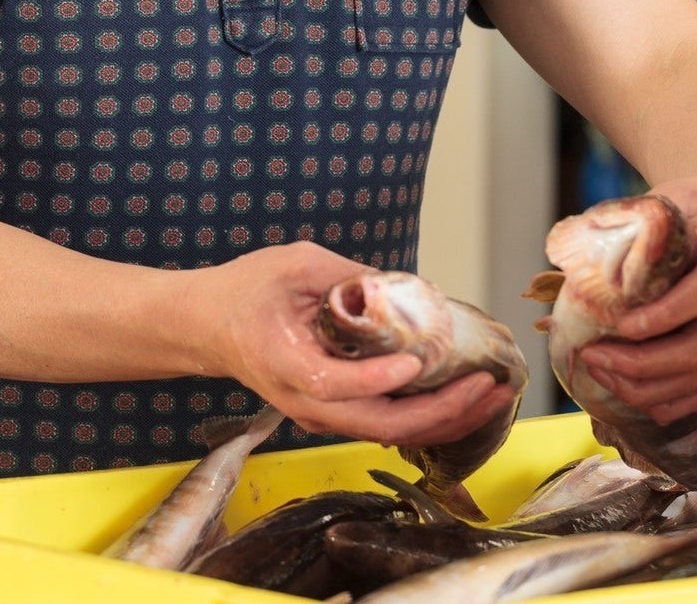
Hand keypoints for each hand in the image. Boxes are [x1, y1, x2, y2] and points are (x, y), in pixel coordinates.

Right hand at [188, 241, 517, 445]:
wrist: (207, 327)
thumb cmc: (245, 292)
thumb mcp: (295, 264)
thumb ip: (347, 273)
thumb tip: (404, 285)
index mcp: (288, 365)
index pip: (339, 384)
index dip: (381, 377)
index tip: (419, 357)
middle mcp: (306, 403)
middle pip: (378, 425)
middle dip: (441, 410)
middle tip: (487, 383)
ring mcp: (320, 415)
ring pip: (388, 433)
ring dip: (443, 418)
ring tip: (490, 393)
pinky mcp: (333, 413)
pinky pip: (384, 424)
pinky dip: (426, 416)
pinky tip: (460, 396)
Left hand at [579, 157, 696, 421]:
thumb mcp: (689, 197)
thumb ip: (645, 224)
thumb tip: (586, 257)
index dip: (660, 318)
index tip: (619, 326)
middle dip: (644, 362)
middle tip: (595, 358)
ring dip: (654, 385)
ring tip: (605, 375)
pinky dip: (681, 399)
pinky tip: (643, 398)